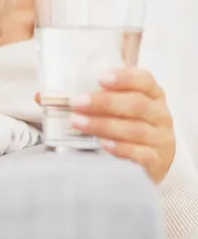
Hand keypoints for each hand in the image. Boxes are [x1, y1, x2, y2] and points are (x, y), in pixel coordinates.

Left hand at [69, 68, 175, 183]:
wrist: (156, 160)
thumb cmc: (134, 127)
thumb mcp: (126, 108)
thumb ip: (108, 97)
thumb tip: (76, 94)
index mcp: (154, 95)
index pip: (144, 80)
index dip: (124, 78)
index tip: (100, 78)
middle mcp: (161, 115)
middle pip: (136, 104)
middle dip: (105, 102)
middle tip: (77, 103)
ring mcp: (161, 139)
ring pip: (135, 130)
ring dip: (104, 125)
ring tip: (78, 123)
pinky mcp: (157, 160)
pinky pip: (140, 154)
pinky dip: (121, 148)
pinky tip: (103, 143)